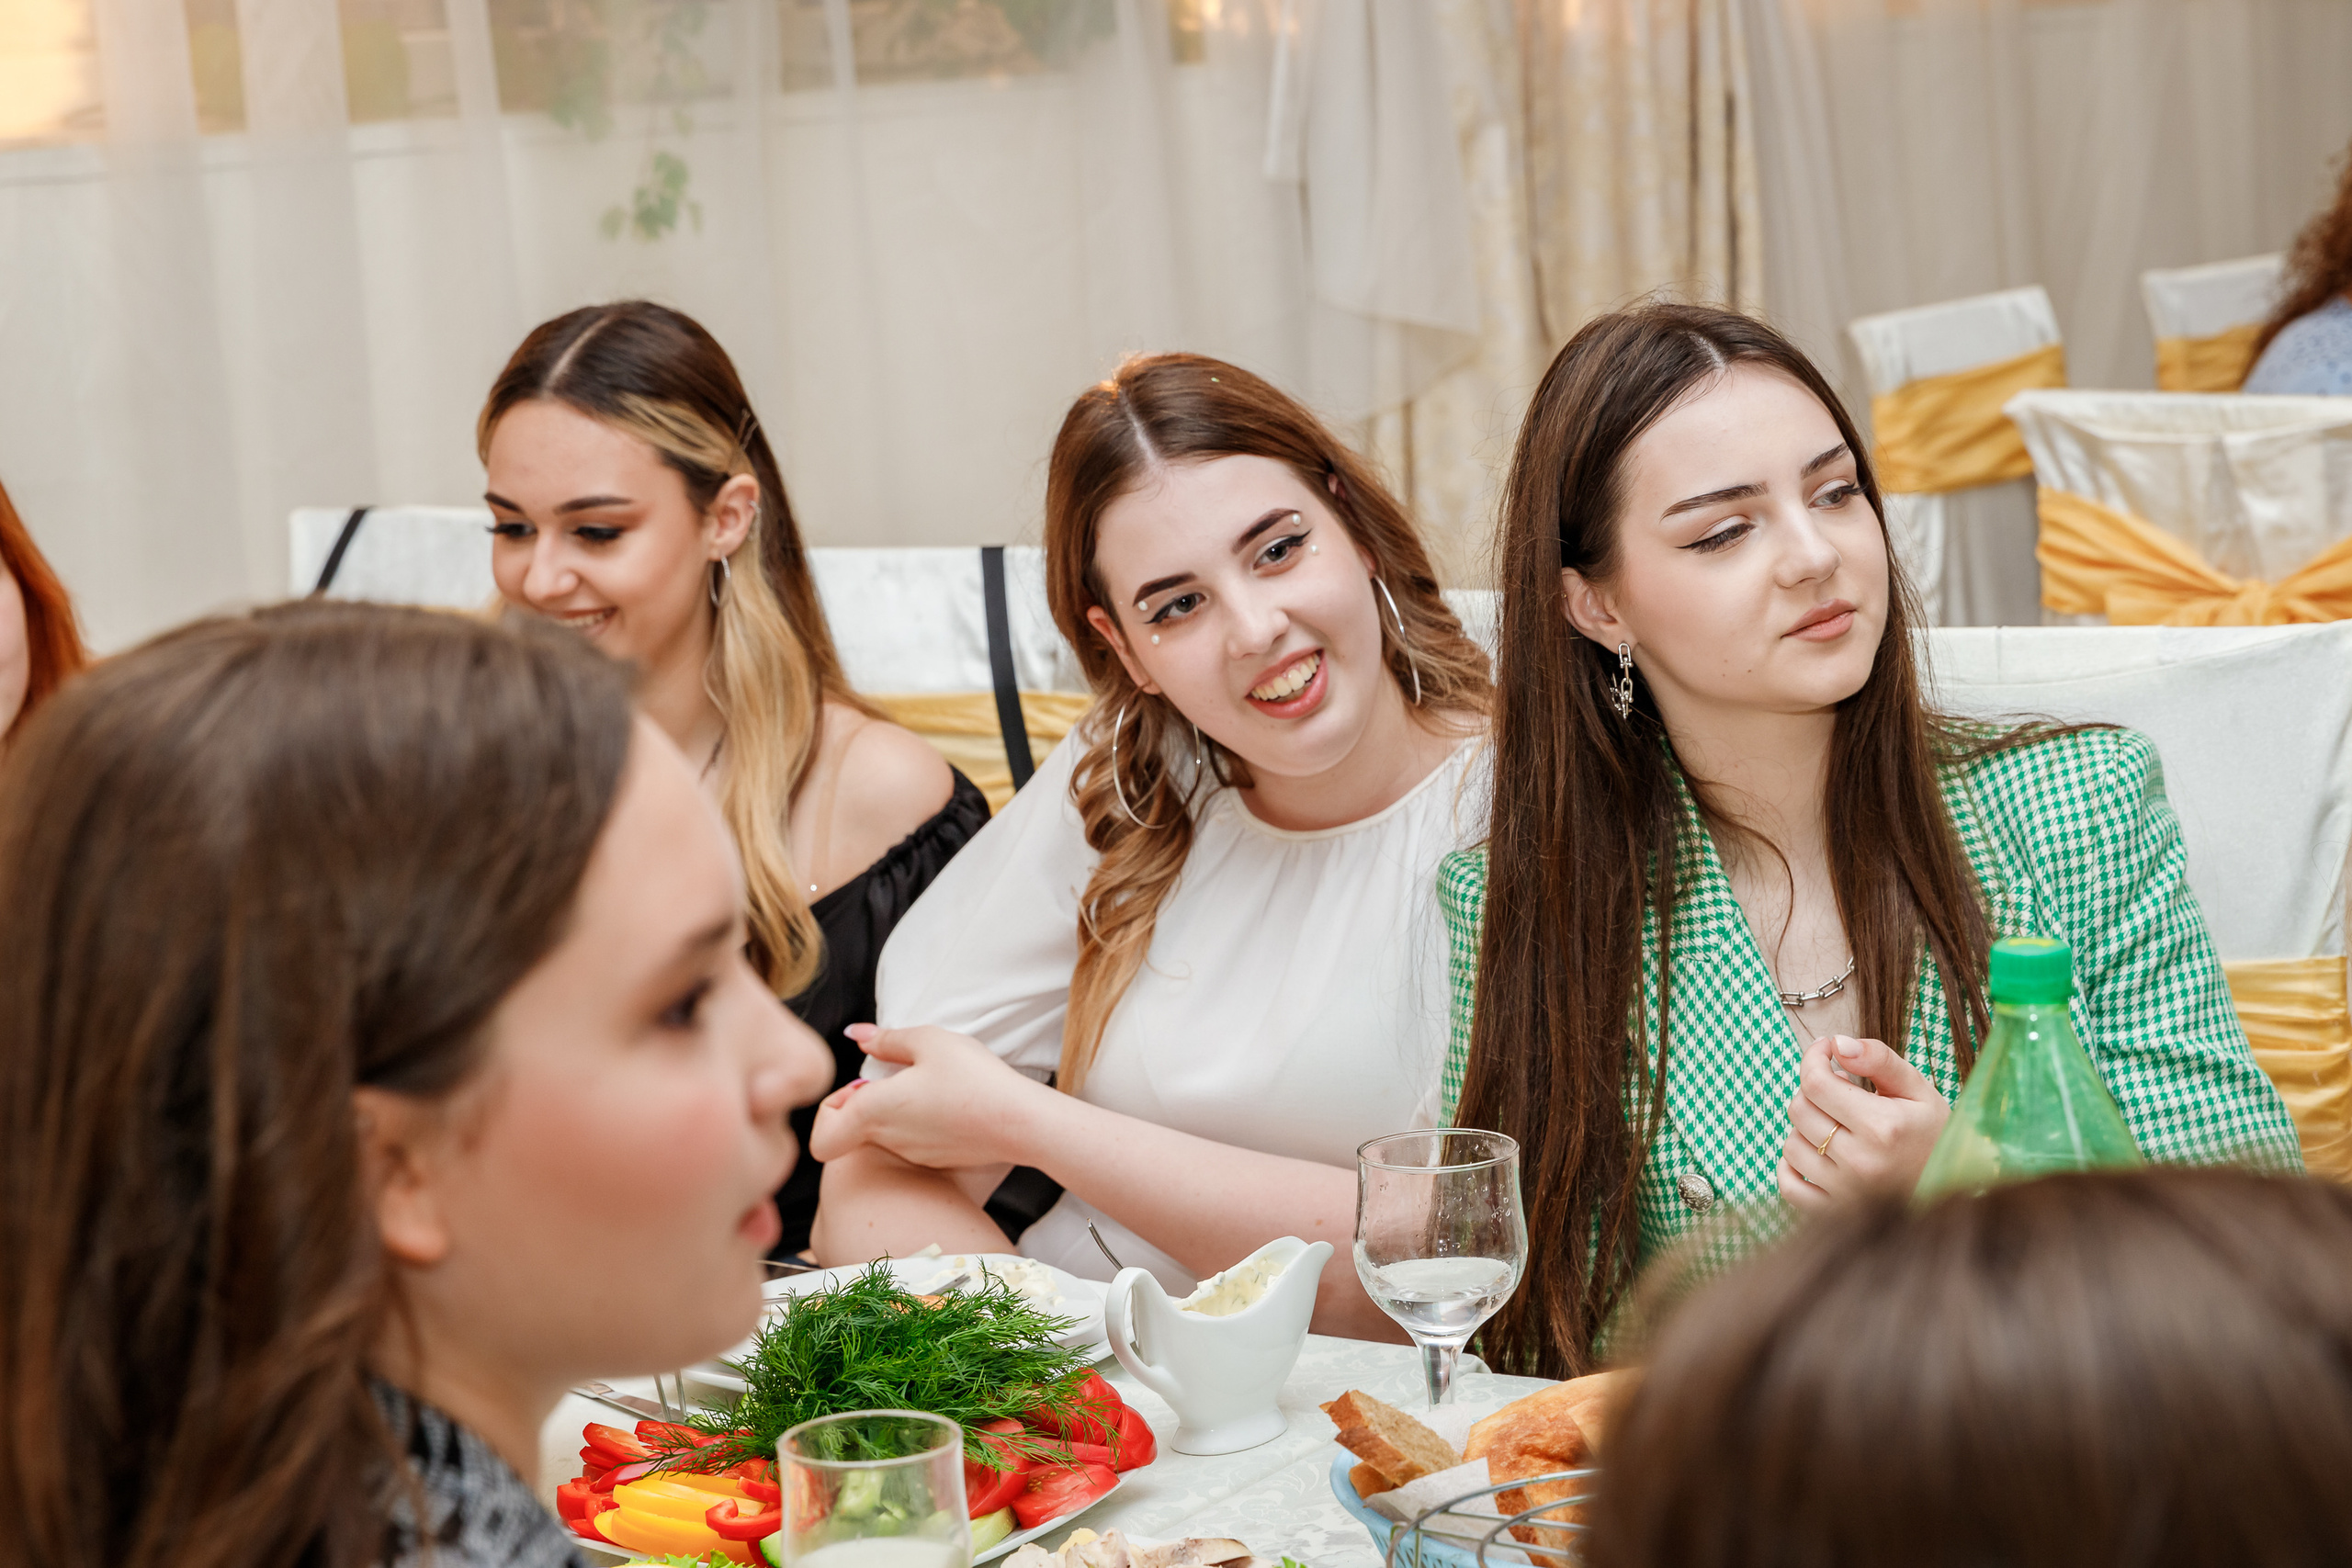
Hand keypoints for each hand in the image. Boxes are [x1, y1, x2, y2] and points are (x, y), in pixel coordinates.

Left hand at [807, 1024, 1048, 1170]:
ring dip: (896, 1111)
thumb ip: (887, 1037)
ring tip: (931, 1086)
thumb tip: (856, 1034)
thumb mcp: (929, 1041)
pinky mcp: (938, 1160)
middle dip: (867, 1103)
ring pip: (885, 1135)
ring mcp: (913, 1155)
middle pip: (854, 1131)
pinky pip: (913, 1142)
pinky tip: (950, 1103)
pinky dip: (921, 1124)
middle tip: (896, 1078)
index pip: (822, 1134)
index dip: (830, 1108)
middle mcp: (887, 1141)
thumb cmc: (973, 1079)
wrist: (1020, 1123)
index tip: (860, 1086)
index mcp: (874, 1112)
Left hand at [1777, 1034, 1949, 1209]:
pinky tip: (1814, 1152)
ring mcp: (1845, 1191)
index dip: (1813, 1058)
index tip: (1825, 1050)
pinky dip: (1791, 1166)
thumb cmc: (1934, 1133)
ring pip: (1791, 1144)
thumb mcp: (1917, 1089)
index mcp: (1882, 1126)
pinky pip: (1789, 1186)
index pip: (1816, 1083)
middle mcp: (1860, 1161)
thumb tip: (1837, 1043)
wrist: (1954, 1188)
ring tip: (1835, 1124)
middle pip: (1799, 1110)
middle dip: (1813, 1090)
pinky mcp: (1834, 1213)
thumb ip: (1878, 1059)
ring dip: (1805, 1127)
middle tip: (1839, 1089)